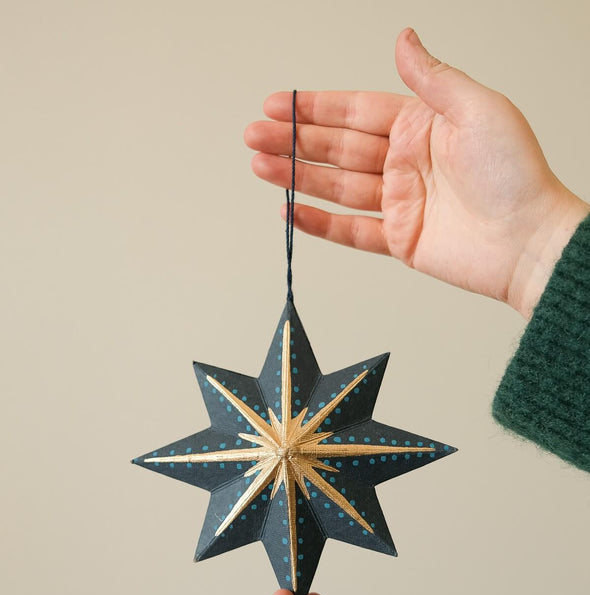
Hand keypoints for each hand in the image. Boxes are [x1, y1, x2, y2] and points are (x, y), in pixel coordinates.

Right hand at [245, 28, 588, 318]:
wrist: (529, 242)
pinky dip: (319, 223)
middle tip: (255, 134)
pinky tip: (291, 212)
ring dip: (297, 176)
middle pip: (338, 148)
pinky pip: (351, 230)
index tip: (280, 103)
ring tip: (260, 165)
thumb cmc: (516, 175)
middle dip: (294, 140)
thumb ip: (432, 79)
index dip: (315, 107)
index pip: (356, 111)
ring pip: (337, 186)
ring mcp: (401, 202)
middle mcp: (407, 162)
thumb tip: (405, 40)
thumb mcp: (478, 109)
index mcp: (422, 126)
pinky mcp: (400, 239)